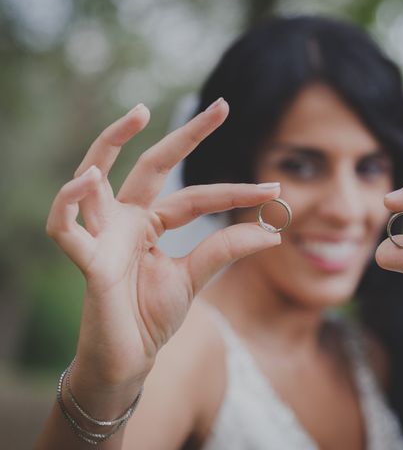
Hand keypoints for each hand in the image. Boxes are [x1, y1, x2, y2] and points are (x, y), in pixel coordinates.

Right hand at [46, 99, 281, 388]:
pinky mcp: (86, 260)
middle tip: (221, 107)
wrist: (129, 358)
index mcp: (151, 222)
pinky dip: (69, 201)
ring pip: (94, 177)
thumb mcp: (196, 277)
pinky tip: (87, 178)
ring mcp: (102, 235)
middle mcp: (125, 219)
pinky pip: (64, 227)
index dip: (236, 193)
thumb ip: (226, 249)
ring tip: (140, 114)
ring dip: (109, 143)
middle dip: (184, 135)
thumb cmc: (153, 315)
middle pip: (151, 166)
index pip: (196, 197)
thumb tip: (274, 232)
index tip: (275, 192)